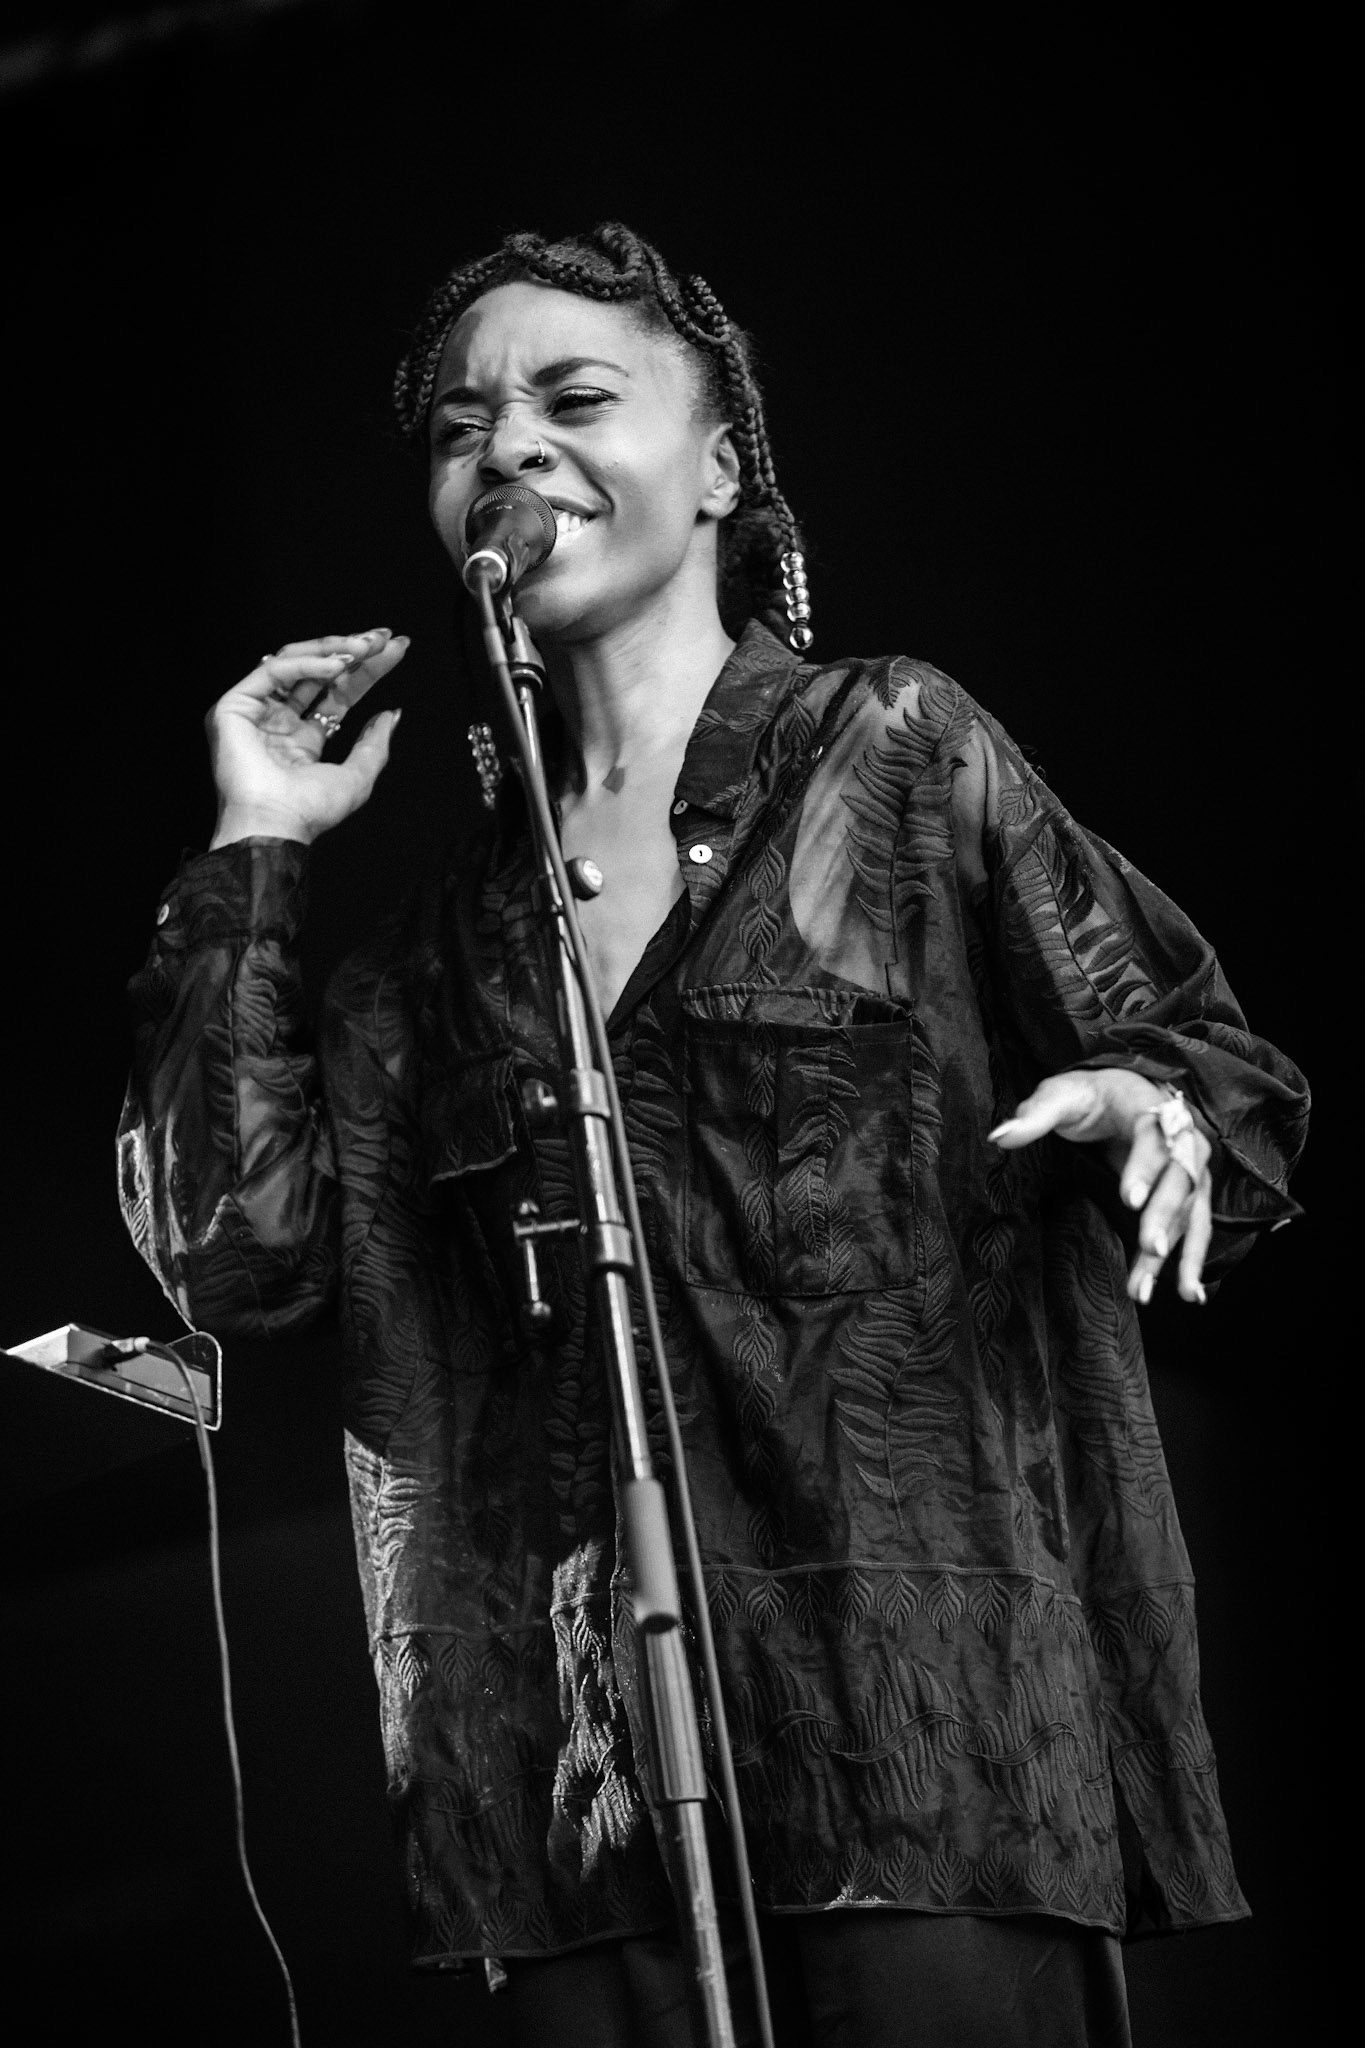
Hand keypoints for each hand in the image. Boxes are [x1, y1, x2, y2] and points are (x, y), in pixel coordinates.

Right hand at [207, 628, 408, 846]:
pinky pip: (275, 671)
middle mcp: (278, 721)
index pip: (337, 694)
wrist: (275, 823)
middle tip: (384, 638)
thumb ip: (374, 745)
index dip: (367, 671)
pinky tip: (339, 665)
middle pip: (319, 674)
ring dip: (333, 650)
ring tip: (366, 647)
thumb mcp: (357, 777)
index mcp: (301, 740)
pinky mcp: (235, 705)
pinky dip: (309, 664)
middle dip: (353, 651)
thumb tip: (392, 713)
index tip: (396, 649)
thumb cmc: (310, 811)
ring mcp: (256, 711)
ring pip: (294, 662)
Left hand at [988, 1068, 1212, 1305]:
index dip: (1145, 1168)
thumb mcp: (1060, 1095)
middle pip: (1181, 1178)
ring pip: (1189, 1210)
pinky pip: (1194, 1227)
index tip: (1130, 1199)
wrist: (1123, 1094)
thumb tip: (1000, 1136)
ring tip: (1148, 1288)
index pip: (1153, 1137)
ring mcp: (1189, 1169)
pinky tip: (1187, 1293)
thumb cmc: (1089, 1095)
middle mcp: (1180, 1138)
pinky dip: (1192, 1260)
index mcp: (1149, 1107)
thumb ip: (1035, 1115)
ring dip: (1175, 1252)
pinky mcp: (1187, 1194)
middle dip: (1165, 1215)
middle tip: (1148, 1246)